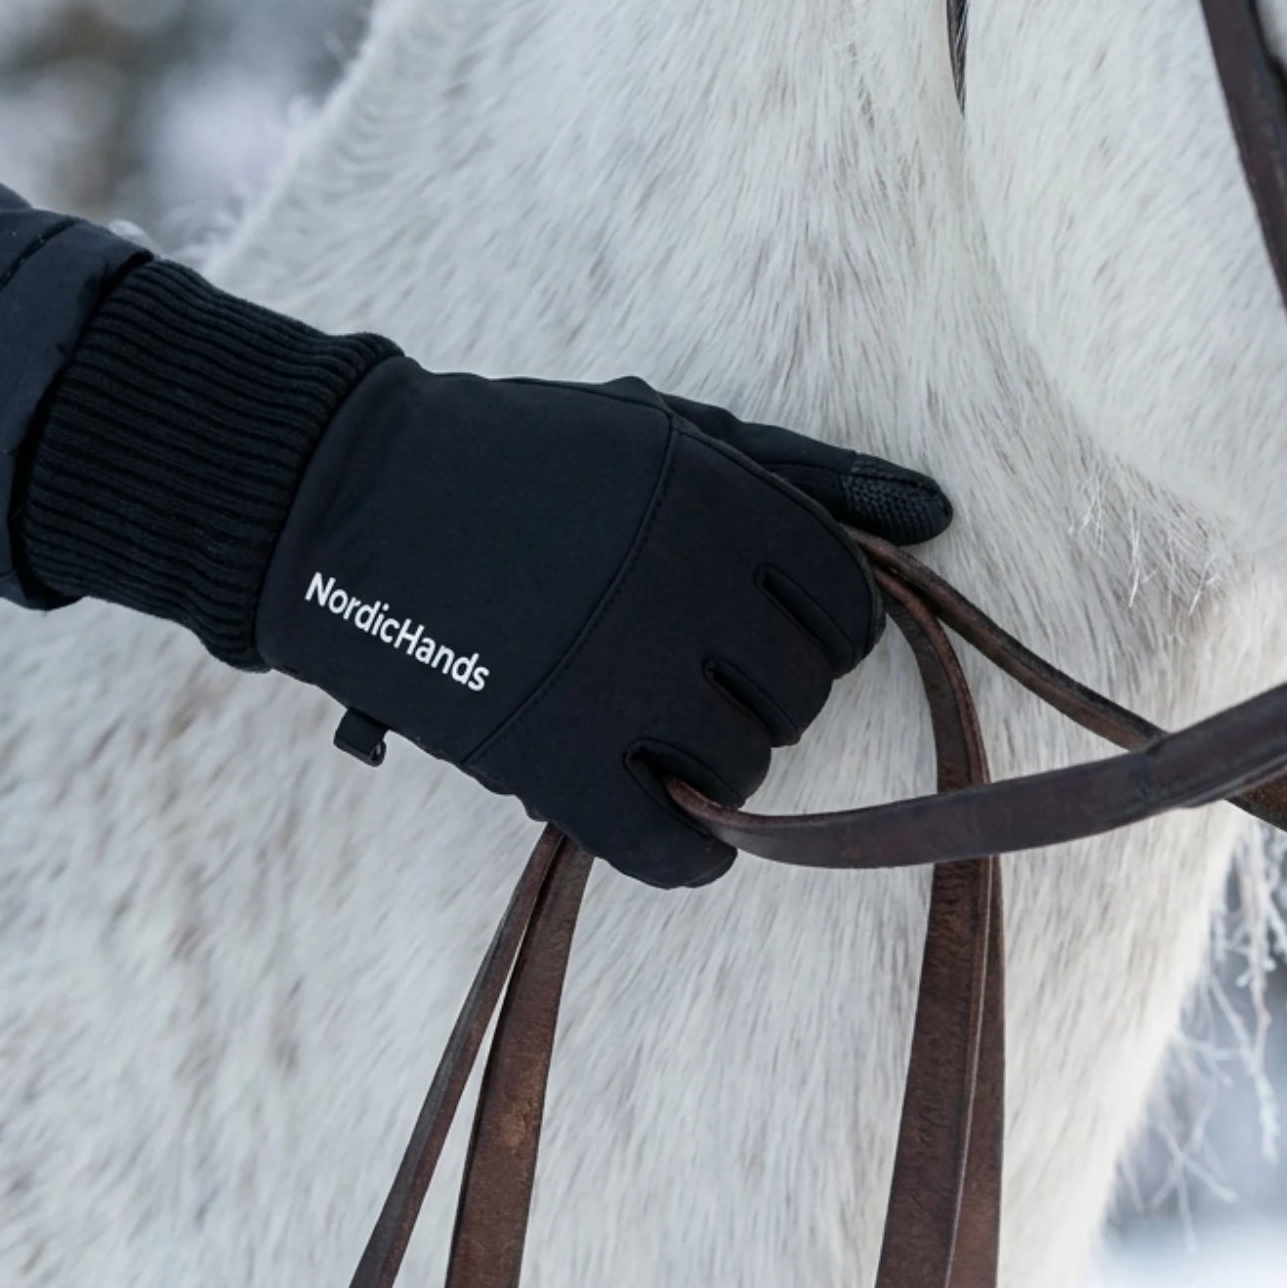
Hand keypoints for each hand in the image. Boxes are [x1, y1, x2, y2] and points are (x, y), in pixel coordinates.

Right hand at [254, 363, 951, 886]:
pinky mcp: (549, 757)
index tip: (777, 636)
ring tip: (655, 723)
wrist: (346, 497)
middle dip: (765, 691)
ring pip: (746, 768)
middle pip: (802, 694)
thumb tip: (939, 517)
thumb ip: (811, 472)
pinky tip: (679, 830)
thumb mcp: (670, 432)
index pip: (849, 609)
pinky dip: (692, 855)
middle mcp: (686, 587)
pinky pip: (670, 848)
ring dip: (720, 761)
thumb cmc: (525, 459)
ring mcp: (618, 677)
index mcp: (722, 499)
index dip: (824, 633)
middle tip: (695, 672)